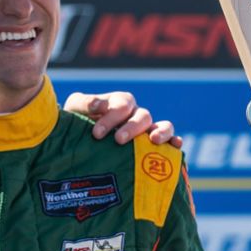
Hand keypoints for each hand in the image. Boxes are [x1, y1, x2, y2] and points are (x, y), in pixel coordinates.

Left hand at [64, 91, 181, 146]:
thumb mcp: (75, 110)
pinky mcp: (153, 148)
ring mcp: (147, 132)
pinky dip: (175, 143)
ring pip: (163, 126)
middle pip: (143, 116)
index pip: (123, 105)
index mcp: (120, 103)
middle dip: (131, 128)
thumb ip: (86, 103)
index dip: (112, 118)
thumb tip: (101, 105)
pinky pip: (170, 143)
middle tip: (118, 140)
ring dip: (162, 132)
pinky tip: (175, 147)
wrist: (77, 143)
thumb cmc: (77, 123)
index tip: (97, 134)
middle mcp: (136, 115)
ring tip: (154, 141)